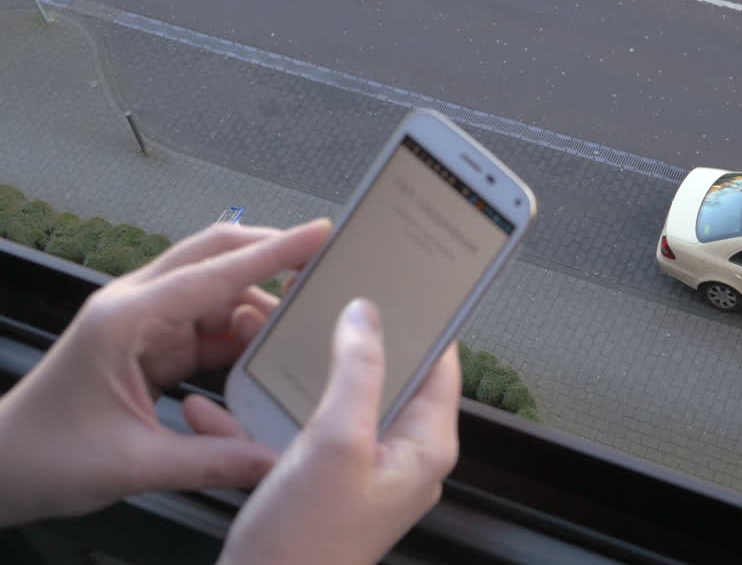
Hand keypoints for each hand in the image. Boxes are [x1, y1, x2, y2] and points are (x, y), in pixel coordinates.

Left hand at [0, 219, 331, 526]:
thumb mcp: (132, 464)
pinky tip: (266, 351)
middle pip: (214, 257)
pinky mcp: (148, 347)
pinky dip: (239, 336)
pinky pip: (207, 327)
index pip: (214, 273)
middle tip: (322, 261)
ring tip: (300, 324)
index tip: (318, 235)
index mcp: (125, 320)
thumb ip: (212, 460)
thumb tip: (274, 460)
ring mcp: (141, 325)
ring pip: (215, 293)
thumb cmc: (42, 457)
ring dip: (257, 304)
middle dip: (269, 255)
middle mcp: (133, 309)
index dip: (273, 253)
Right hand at [220, 299, 461, 564]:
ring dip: (299, 368)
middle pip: (384, 376)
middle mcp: (400, 456)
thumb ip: (357, 372)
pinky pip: (300, 431)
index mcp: (424, 445)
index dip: (421, 319)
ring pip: (335, 399)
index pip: (439, 363)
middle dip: (346, 336)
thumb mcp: (336, 443)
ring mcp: (360, 471)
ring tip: (263, 333)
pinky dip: (266, 413)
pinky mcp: (321, 485)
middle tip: (317, 298)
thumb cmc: (306, 545)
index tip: (399, 280)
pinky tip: (226, 401)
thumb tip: (368, 315)